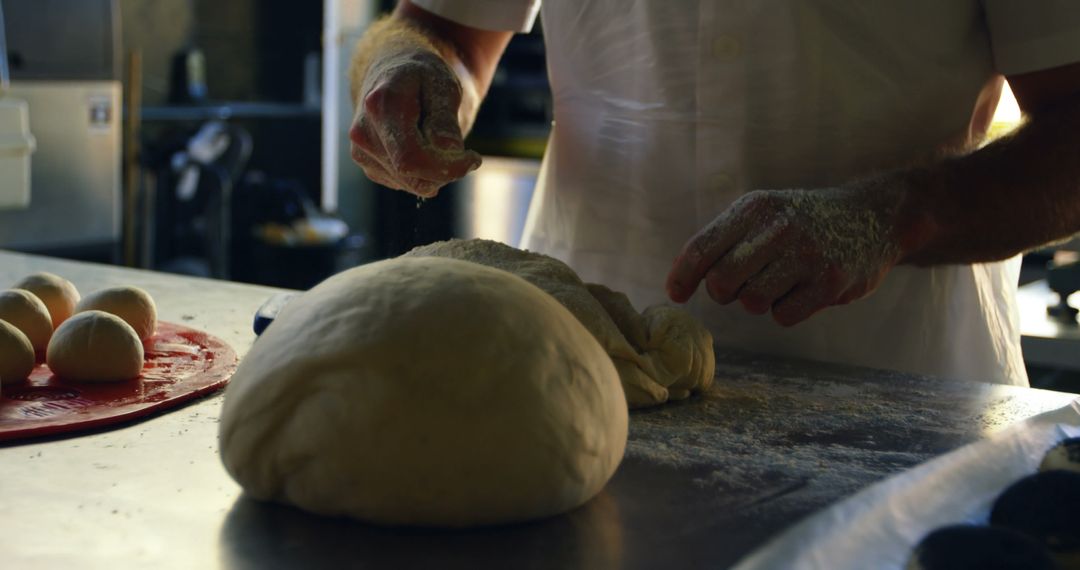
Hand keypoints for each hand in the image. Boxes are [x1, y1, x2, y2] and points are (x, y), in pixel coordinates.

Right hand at [349, 50, 481, 197]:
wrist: (392, 75)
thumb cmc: (421, 77)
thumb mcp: (442, 84)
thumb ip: (445, 117)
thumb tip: (450, 147)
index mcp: (380, 106)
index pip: (411, 157)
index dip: (446, 167)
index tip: (473, 158)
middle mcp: (363, 133)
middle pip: (411, 174)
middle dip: (446, 170)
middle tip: (468, 156)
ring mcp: (362, 152)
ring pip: (410, 183)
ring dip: (437, 173)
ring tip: (446, 146)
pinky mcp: (369, 166)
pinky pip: (405, 184)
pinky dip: (424, 174)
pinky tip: (428, 150)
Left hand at [665, 187, 902, 325]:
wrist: (872, 216)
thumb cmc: (802, 221)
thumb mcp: (762, 214)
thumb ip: (722, 241)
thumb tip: (677, 282)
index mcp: (754, 208)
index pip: (702, 248)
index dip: (682, 276)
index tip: (675, 295)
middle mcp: (779, 227)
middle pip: (721, 283)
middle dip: (724, 292)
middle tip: (741, 284)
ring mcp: (807, 255)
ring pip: (752, 303)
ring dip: (760, 300)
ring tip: (782, 279)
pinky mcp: (830, 282)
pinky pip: (783, 317)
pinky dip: (787, 311)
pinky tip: (804, 289)